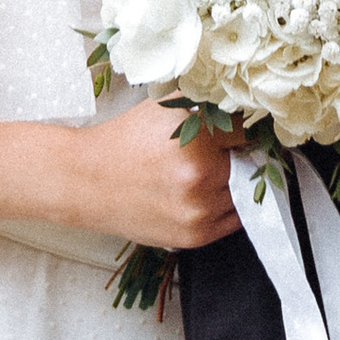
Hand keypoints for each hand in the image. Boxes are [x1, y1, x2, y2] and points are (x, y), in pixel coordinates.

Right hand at [43, 97, 236, 253]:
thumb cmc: (126, 139)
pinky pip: (234, 220)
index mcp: (197, 138)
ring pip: (245, 192)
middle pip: (252, 163)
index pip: (248, 131)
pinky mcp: (195, 236)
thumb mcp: (166, 105)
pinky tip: (209, 191)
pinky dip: (228, 205)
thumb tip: (244, 104)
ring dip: (236, 181)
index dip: (245, 126)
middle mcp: (201, 177)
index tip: (243, 126)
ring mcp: (199, 211)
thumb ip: (207, 103)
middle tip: (228, 148)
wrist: (88, 181)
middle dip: (243, 154)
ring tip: (213, 170)